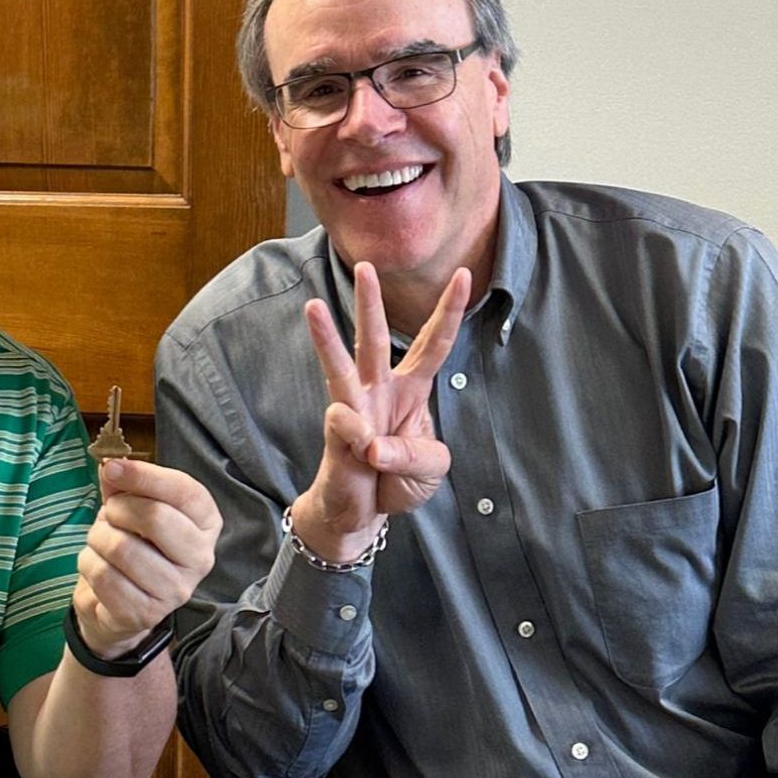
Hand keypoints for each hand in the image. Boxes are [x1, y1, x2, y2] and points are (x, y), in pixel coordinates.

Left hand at [73, 460, 221, 657]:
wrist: (118, 603)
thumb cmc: (132, 542)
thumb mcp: (132, 505)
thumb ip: (124, 482)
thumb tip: (111, 464)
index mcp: (206, 524)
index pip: (185, 491)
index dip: (145, 475)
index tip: (111, 468)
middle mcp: (200, 558)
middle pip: (156, 517)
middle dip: (119, 508)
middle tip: (110, 513)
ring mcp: (176, 590)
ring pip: (122, 548)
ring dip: (98, 538)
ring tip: (101, 542)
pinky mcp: (146, 614)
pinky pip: (104, 576)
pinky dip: (89, 565)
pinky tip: (98, 567)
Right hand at [292, 262, 467, 561]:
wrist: (360, 512)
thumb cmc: (396, 479)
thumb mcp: (431, 468)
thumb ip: (417, 454)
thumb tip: (375, 445)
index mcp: (412, 391)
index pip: (433, 344)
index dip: (449, 312)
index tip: (465, 275)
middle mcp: (381, 390)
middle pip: (375, 338)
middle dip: (371, 302)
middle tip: (365, 265)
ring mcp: (355, 409)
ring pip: (340, 365)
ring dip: (327, 338)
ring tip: (312, 307)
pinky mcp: (336, 432)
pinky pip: (345, 424)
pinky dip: (358, 439)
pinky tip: (365, 456)